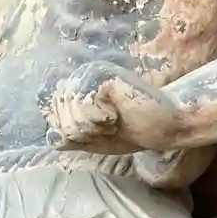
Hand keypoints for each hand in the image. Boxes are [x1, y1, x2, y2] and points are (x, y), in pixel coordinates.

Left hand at [45, 64, 182, 153]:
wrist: (166, 124)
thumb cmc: (135, 131)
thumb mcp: (96, 142)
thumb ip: (72, 139)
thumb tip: (50, 137)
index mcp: (75, 92)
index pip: (55, 125)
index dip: (79, 137)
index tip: (103, 130)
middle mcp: (78, 79)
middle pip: (62, 124)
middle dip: (88, 133)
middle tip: (112, 124)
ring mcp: (88, 75)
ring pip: (72, 120)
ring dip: (97, 128)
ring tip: (116, 118)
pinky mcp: (100, 75)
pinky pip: (84, 110)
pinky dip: (103, 119)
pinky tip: (119, 112)